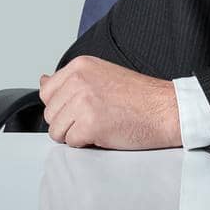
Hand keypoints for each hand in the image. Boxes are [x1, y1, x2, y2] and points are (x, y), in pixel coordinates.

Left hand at [38, 56, 181, 150]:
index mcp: (80, 66)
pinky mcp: (90, 124)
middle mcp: (78, 80)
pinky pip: (72, 143)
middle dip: (69, 123)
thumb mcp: (101, 75)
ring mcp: (83, 102)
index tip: (81, 108)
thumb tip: (43, 80)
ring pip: (57, 131)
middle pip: (50, 114)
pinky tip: (106, 132)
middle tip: (96, 118)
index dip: (63, 107)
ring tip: (101, 125)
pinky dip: (87, 144)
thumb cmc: (140, 97)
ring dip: (76, 134)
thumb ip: (70, 80)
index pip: (47, 92)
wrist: (167, 109)